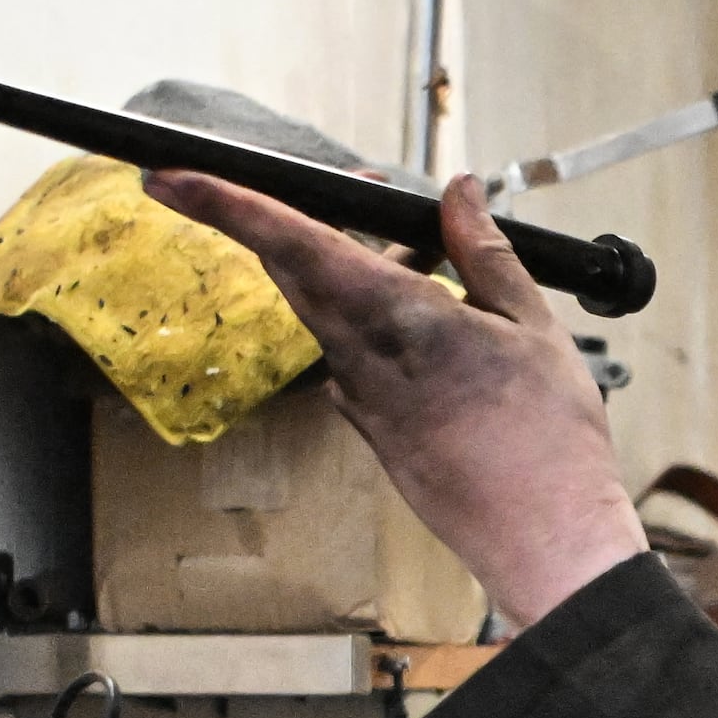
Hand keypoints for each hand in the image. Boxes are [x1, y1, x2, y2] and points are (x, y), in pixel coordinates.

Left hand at [144, 171, 648, 629]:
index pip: (288, 243)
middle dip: (308, 212)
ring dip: (356, 262)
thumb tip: (460, 193)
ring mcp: (355, 396)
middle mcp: (355, 357)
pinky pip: (351, 349)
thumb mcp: (531, 323)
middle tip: (362, 182)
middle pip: (295, 266)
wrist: (541, 540)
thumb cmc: (546, 440)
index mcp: (393, 317)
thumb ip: (484, 251)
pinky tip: (436, 317)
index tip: (171, 177)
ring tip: (429, 249)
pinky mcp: (367, 425)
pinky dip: (376, 314)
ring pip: (327, 306)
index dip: (223, 204)